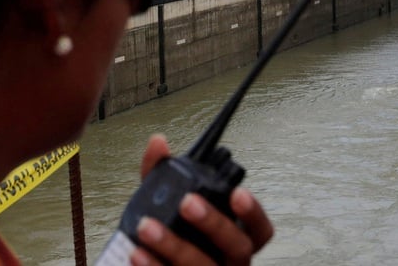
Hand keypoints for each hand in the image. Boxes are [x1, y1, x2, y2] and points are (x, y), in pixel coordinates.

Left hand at [131, 134, 273, 264]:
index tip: (237, 193)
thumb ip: (162, 174)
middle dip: (214, 223)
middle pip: (237, 247)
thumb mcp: (167, 203)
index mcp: (233, 238)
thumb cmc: (169, 235)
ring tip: (147, 226)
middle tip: (187, 203)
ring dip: (175, 246)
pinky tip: (137, 252)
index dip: (253, 212)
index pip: (260, 229)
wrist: (146, 263)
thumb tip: (158, 143)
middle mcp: (228, 262)